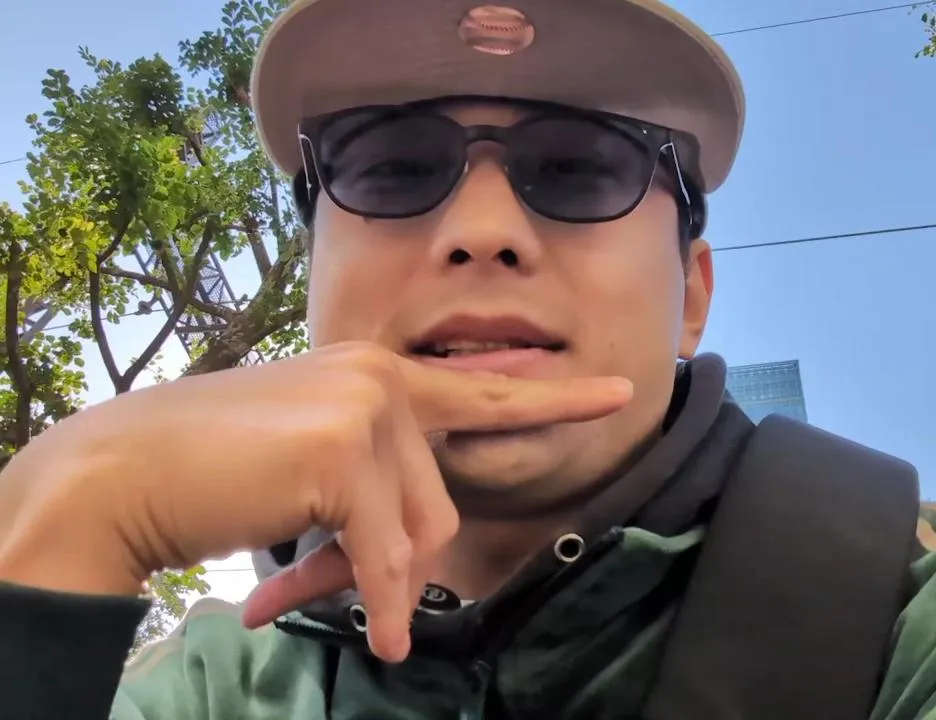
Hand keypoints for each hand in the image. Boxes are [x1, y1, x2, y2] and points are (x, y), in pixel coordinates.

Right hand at [0, 341, 630, 660]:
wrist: (124, 471)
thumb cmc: (214, 470)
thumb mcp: (311, 462)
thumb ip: (374, 480)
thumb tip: (412, 561)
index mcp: (379, 370)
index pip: (482, 389)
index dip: (554, 397)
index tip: (620, 392)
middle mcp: (383, 376)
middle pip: (442, 500)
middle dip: (401, 560)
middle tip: (348, 590)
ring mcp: (367, 407)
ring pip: (418, 533)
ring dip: (377, 583)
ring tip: (319, 596)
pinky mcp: (346, 451)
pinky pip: (386, 554)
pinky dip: (384, 600)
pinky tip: (385, 632)